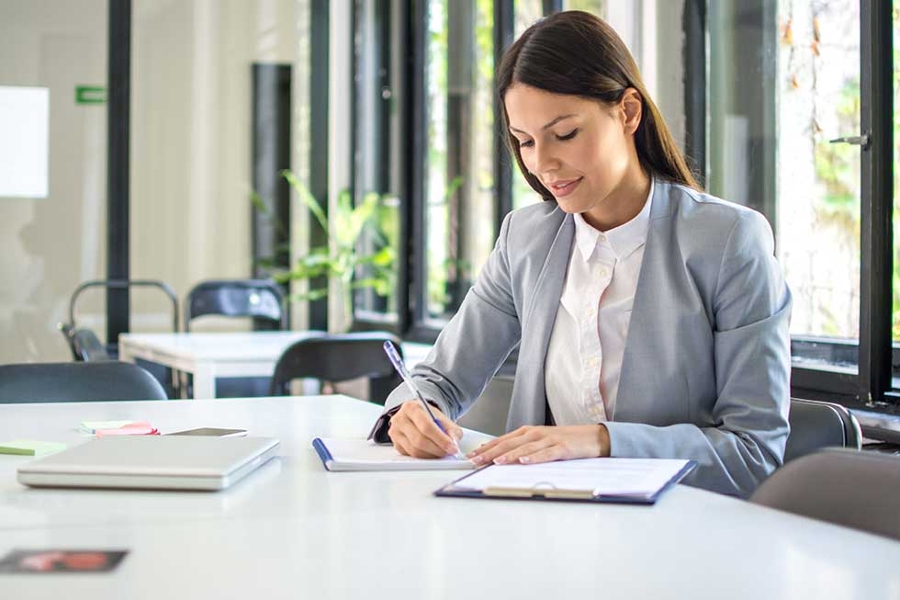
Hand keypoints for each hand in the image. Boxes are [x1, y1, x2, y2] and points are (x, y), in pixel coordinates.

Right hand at [388, 400, 462, 457]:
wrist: (417, 416)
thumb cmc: (428, 416)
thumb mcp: (442, 417)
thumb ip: (451, 429)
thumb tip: (453, 442)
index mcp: (411, 408)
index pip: (426, 426)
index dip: (441, 439)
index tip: (452, 447)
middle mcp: (400, 419)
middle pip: (419, 440)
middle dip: (437, 449)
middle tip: (449, 452)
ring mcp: (395, 433)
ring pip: (415, 451)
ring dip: (432, 455)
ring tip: (442, 452)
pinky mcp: (396, 445)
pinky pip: (412, 456)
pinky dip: (425, 457)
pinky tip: (433, 453)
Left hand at [466, 424, 609, 465]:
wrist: (592, 437)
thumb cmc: (564, 440)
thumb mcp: (540, 441)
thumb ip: (521, 446)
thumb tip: (499, 454)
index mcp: (528, 432)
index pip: (502, 439)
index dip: (486, 447)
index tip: (472, 455)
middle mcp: (535, 434)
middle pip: (509, 443)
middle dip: (490, 452)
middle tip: (476, 460)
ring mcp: (548, 440)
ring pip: (524, 448)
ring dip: (509, 455)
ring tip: (495, 461)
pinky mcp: (561, 448)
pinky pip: (545, 454)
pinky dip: (534, 457)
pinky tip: (524, 461)